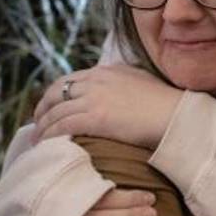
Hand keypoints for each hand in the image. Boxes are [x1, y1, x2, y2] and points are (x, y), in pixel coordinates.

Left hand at [33, 65, 181, 148]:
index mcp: (109, 70)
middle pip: (57, 92)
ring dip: (43, 127)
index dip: (56, 94)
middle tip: (38, 124)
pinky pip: (62, 126)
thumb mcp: (144, 83)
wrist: (177, 117)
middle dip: (43, 108)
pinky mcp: (95, 117)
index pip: (72, 79)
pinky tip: (47, 145)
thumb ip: (125, 83)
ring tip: (38, 141)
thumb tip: (118, 94)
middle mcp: (98, 79)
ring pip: (56, 111)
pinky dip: (51, 135)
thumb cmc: (168, 106)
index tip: (51, 107)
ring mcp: (95, 97)